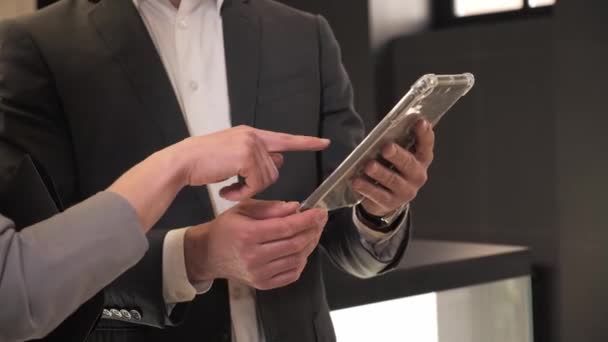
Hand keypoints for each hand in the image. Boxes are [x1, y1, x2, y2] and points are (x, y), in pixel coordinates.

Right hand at [108, 125, 327, 231]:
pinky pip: (256, 182)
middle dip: (258, 183)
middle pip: (275, 168)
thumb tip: (279, 159)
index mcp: (252, 134)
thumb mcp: (232, 156)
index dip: (305, 142)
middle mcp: (254, 135)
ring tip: (229, 188)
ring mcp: (250, 144)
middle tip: (236, 187)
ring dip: (248, 189)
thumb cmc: (202, 163)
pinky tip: (226, 191)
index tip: (324, 142)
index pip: (284, 138)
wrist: (182, 162)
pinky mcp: (246, 155)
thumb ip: (255, 156)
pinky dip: (243, 192)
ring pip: (267, 177)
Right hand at [184, 200, 327, 289]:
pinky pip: (292, 274)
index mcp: (248, 234)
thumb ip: (270, 208)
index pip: (286, 227)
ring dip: (310, 244)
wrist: (208, 254)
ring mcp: (259, 273)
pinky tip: (301, 249)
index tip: (320, 211)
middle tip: (320, 220)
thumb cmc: (226, 228)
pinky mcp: (262, 284)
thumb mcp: (243, 209)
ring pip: (297, 259)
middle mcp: (254, 257)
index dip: (307, 219)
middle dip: (313, 230)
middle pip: (295, 244)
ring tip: (312, 232)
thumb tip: (295, 207)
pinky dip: (301, 261)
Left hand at [352, 120, 434, 216]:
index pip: (426, 145)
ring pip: (392, 180)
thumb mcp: (399, 155)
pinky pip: (377, 195)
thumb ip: (398, 142)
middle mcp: (417, 175)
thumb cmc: (393, 168)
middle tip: (386, 147)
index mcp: (421, 159)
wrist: (388, 199)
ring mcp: (405, 191)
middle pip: (408, 163)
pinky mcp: (390, 203)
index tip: (420, 121)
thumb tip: (387, 126)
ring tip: (369, 165)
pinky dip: (366, 187)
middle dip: (397, 154)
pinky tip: (356, 181)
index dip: (424, 134)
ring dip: (380, 172)